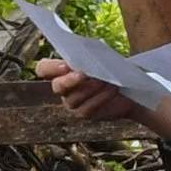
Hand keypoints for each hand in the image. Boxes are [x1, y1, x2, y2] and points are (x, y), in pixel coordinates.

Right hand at [39, 55, 170, 140]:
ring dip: (90, 89)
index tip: (66, 65)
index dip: (51, 68)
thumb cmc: (109, 67)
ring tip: (105, 80)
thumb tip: (87, 57)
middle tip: (84, 74)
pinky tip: (111, 90)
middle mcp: (62, 88)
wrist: (127, 87)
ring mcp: (71, 102)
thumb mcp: (99, 58)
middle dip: (70, 81)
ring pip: (73, 99)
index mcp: (60, 70)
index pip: (43, 69)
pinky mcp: (84, 113)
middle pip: (57, 86)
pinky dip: (100, 98)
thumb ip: (89, 57)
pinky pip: (87, 109)